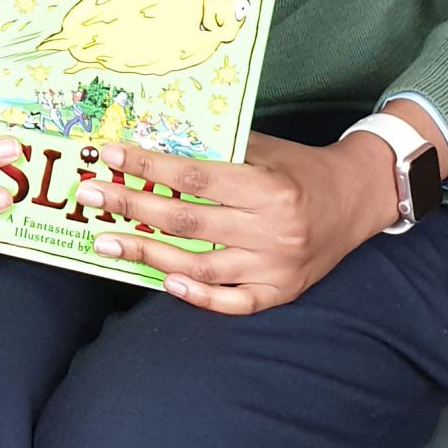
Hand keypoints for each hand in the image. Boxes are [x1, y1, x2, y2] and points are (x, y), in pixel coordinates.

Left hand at [79, 129, 404, 314]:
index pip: (195, 178)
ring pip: (200, 266)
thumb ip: (215, 151)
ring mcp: (276, 267)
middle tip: (89, 197)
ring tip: (106, 242)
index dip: (148, 167)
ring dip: (148, 255)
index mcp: (269, 187)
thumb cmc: (300, 167)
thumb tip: (152, 144)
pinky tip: (162, 280)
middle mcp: (273, 230)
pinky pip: (231, 302)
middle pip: (188, 222)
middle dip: (132, 207)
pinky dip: (196, 295)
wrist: (357, 199)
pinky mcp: (280, 293)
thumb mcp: (264, 148)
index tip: (109, 156)